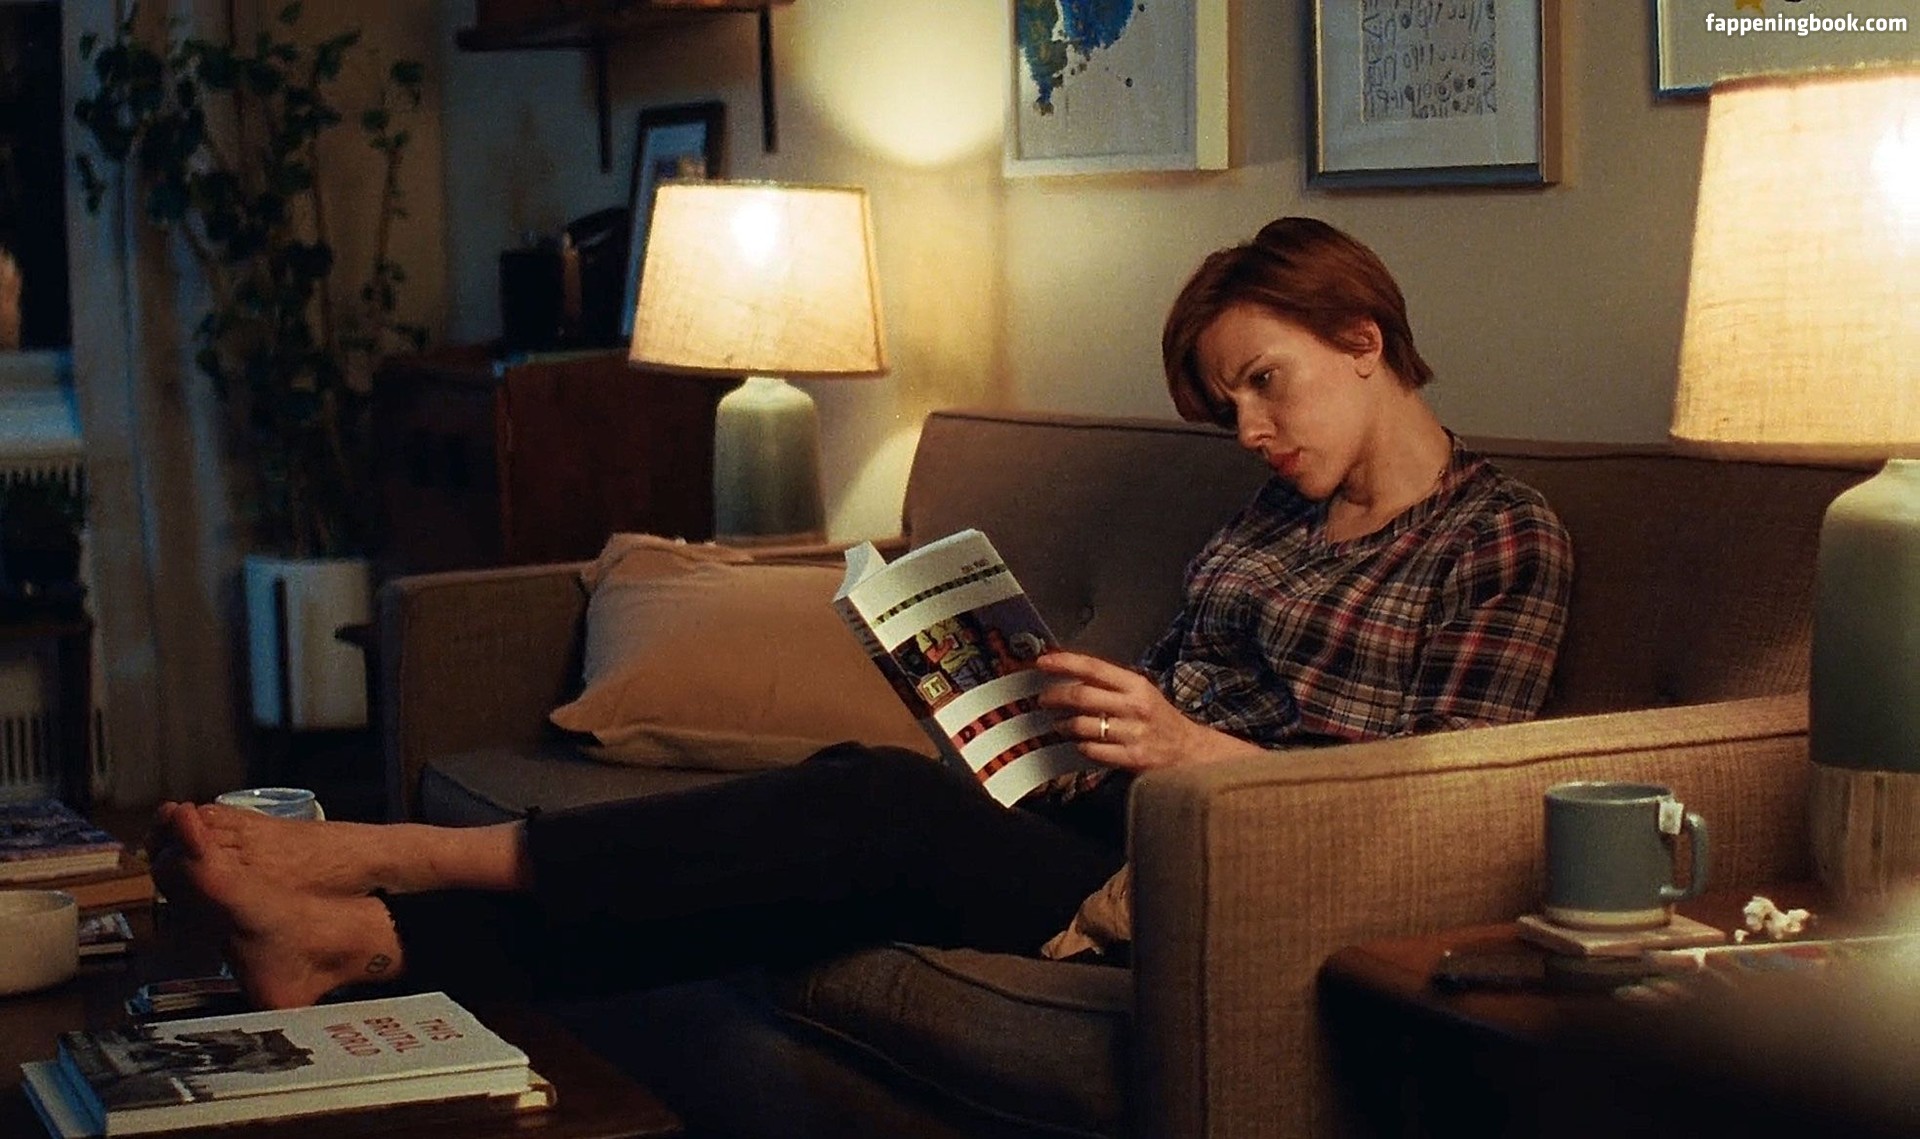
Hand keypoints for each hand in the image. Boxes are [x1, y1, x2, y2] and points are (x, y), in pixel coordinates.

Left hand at [1034, 651, 1209, 771]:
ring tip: (1059, 725)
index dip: (1064, 663)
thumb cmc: (1161, 721)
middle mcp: (1134, 706)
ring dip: (1063, 725)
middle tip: (1042, 699)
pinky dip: (1080, 746)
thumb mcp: (1141, 693)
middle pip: (1082, 696)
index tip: (1043, 662)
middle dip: (1054, 696)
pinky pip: (1092, 750)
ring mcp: (1133, 733)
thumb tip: (1070, 679)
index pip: (1093, 668)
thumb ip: (1110, 686)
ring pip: (1083, 725)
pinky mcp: (1132, 758)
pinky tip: (1080, 744)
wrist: (1190, 752)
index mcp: (1136, 685)